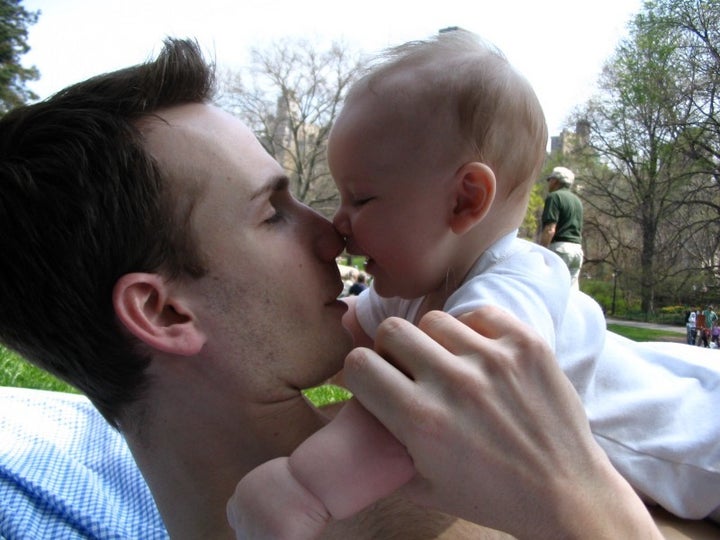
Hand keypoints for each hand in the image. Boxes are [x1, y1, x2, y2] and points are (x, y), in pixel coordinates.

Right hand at [343, 307, 662, 538]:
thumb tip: (360, 412)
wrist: (565, 494)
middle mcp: (454, 383)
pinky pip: (479, 312)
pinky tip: (480, 353)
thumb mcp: (422, 486)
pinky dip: (474, 329)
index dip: (362, 372)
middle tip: (411, 369)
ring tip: (451, 363)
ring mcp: (493, 359)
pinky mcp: (526, 345)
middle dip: (394, 350)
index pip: (358, 363)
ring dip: (435, 341)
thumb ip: (383, 446)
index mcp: (420, 420)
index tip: (376, 380)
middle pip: (392, 329)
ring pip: (435, 319)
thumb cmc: (491, 495)